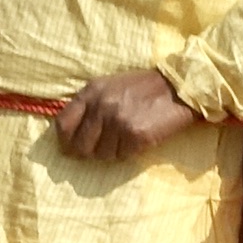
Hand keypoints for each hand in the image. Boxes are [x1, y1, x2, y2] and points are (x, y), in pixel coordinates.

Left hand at [55, 68, 200, 160]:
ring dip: (112, 152)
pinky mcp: (135, 135)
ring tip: (124, 140)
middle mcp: (102, 106)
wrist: (178, 88)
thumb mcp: (109, 86)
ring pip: (101, 155)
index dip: (65, 141)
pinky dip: (128, 153)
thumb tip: (70, 133)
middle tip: (99, 151)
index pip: (63, 124)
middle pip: (80, 145)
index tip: (70, 148)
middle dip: (87, 153)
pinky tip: (136, 141)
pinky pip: (121, 156)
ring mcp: (118, 122)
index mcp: (91, 92)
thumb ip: (89, 104)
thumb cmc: (143, 88)